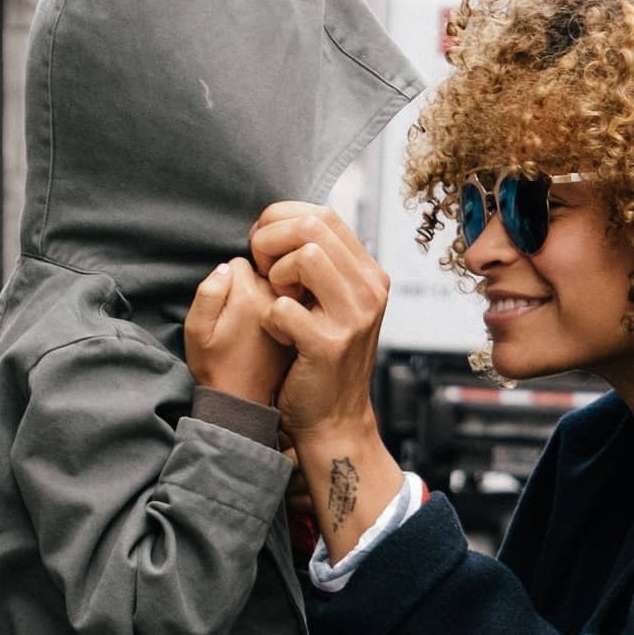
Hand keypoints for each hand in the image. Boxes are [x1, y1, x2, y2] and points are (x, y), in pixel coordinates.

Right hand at [184, 257, 291, 409]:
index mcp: (248, 295)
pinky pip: (293, 301)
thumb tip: (227, 266)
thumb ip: (208, 292)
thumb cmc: (215, 365)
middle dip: (250, 284)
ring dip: (269, 296)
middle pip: (264, 269)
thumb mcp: (197, 331)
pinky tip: (274, 331)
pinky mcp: (304, 324)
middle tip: (240, 317)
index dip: (228, 281)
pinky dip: (285, 309)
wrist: (244, 401)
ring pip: (280, 284)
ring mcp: (294, 311)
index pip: (239, 262)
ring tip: (256, 326)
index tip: (226, 307)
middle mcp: (275, 298)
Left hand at [250, 203, 402, 555]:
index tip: (264, 248)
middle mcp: (371, 290)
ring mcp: (355, 317)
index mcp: (370, 274)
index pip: (323, 214)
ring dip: (274, 275)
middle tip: (262, 271)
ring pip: (305, 256)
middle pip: (313, 226)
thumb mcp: (331, 303)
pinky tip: (279, 333)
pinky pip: (283, 306)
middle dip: (271, 240)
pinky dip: (269, 318)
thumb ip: (320, 264)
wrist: (333, 420)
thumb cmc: (319, 357)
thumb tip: (283, 222)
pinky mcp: (330, 345)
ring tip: (275, 299)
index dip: (281, 221)